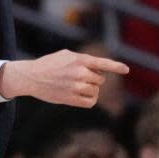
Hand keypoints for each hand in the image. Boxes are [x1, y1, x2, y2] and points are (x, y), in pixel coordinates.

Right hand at [0, 49, 128, 107]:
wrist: (32, 77)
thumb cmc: (50, 64)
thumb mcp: (67, 55)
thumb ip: (83, 59)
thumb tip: (98, 67)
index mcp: (80, 59)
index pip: (102, 63)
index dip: (116, 66)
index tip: (126, 69)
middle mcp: (80, 72)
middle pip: (100, 80)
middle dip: (94, 79)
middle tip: (80, 77)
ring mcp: (76, 86)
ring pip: (96, 91)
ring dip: (91, 90)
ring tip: (78, 86)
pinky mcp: (71, 99)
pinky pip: (90, 102)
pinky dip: (90, 99)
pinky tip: (81, 95)